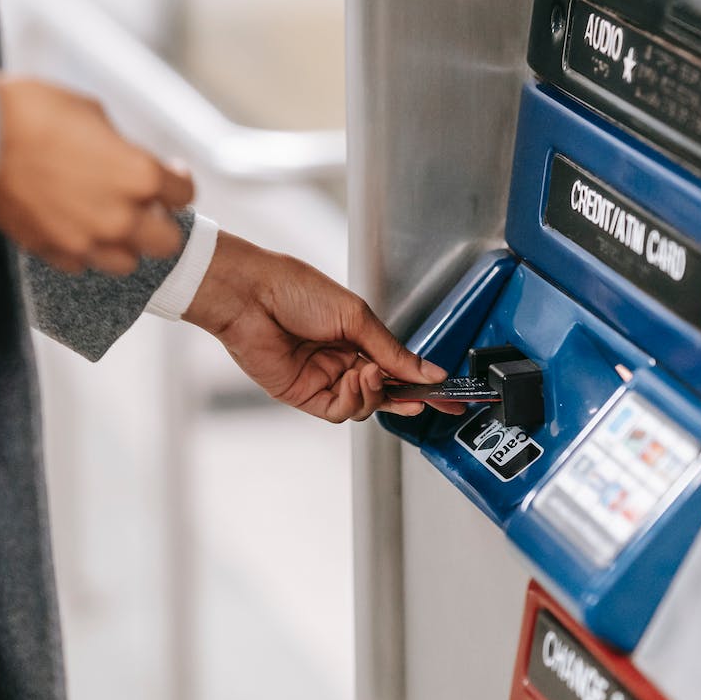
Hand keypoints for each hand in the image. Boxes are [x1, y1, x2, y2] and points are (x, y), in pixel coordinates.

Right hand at [0, 76, 195, 274]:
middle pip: (167, 243)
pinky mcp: (51, 253)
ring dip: (124, 243)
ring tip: (106, 220)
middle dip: (160, 223)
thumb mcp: (91, 112)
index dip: (177, 180)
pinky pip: (81, 264)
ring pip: (126, 263)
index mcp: (140, 175)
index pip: (184, 193)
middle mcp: (120, 217)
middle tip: (143, 204)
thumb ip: (120, 146)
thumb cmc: (31, 112)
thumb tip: (125, 159)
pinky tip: (71, 225)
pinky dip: (82, 250)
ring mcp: (85, 242)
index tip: (167, 172)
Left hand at [184, 231, 446, 422]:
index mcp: (357, 336)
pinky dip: (353, 399)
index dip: (423, 382)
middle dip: (406, 396)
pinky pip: (339, 410)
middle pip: (384, 391)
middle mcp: (342, 359)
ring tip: (369, 371)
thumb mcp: (356, 317)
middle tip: (425, 399)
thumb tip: (428, 372)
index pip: (397, 366)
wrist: (251, 295)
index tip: (449, 395)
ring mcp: (324, 378)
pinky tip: (353, 379)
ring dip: (374, 393)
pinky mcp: (304, 394)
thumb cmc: (294, 289)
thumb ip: (394, 352)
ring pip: (364, 405)